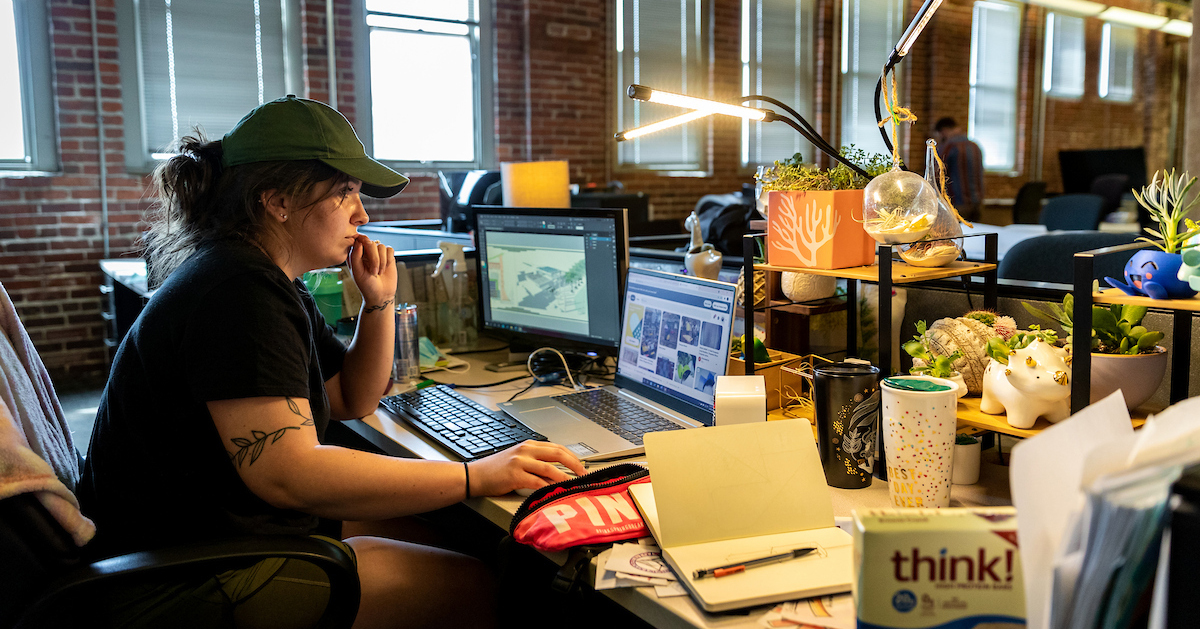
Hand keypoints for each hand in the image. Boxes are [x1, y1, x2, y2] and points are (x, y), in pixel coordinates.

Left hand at [348, 234, 396, 308]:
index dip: (362, 242)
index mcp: (356, 255)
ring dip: (382, 261)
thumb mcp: (357, 272)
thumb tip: (358, 241)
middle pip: (371, 243)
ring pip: (381, 246)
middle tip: (374, 271)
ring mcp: (378, 254)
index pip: (358, 240)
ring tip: (379, 272)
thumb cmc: (366, 285)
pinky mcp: (388, 256)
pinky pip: (389, 250)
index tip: (365, 253)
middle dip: (374, 258)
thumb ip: (355, 256)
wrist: (381, 295)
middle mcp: (366, 252)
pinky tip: (385, 268)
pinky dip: (388, 259)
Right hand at [469, 441, 586, 496]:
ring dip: (565, 478)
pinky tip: (556, 492)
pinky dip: (548, 487)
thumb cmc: (496, 470)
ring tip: (574, 485)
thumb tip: (557, 471)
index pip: (556, 447)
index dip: (572, 457)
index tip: (582, 466)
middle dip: (574, 464)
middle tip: (584, 475)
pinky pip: (537, 482)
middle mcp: (525, 450)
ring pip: (549, 468)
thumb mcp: (517, 459)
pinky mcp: (515, 476)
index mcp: (528, 445)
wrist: (475, 475)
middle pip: (557, 454)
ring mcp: (520, 462)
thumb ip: (535, 461)